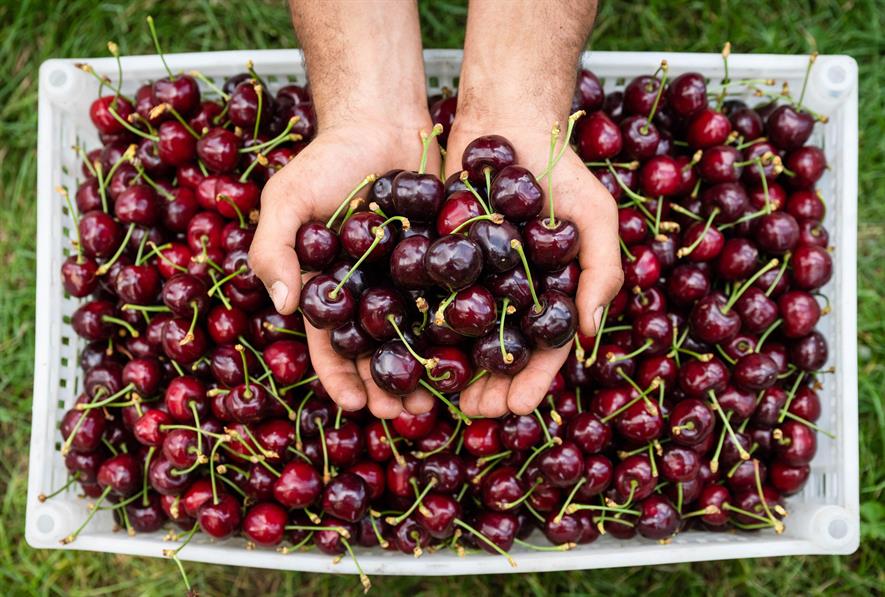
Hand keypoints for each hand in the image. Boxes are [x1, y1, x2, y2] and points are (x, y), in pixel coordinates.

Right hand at [249, 119, 440, 417]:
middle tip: (409, 412)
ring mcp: (408, 281)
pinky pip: (452, 300)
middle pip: (380, 350)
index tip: (359, 405)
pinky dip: (462, 327)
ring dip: (429, 368)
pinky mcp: (443, 263)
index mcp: (330, 289)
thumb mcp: (288, 198)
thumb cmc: (328, 159)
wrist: (382, 121)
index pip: (331, 343)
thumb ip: (276, 247)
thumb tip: (281, 306)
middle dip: (391, 384)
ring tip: (445, 396)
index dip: (342, 376)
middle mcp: (370, 293)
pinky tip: (477, 352)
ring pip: (420, 335)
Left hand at [445, 117, 622, 417]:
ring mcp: (471, 280)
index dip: (532, 381)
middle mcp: (509, 295)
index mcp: (548, 294)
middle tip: (470, 413)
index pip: (542, 348)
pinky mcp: (435, 260)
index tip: (515, 407)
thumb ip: (600, 269)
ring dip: (450, 368)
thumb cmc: (561, 171)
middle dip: (486, 386)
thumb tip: (590, 333)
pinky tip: (404, 352)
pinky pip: (425, 298)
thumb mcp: (594, 215)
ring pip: (458, 335)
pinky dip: (416, 326)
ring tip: (436, 397)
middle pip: (497, 351)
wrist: (506, 123)